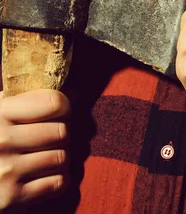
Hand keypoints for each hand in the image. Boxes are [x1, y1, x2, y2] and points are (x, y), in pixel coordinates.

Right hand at [0, 89, 70, 211]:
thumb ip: (27, 100)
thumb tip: (72, 92)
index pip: (54, 103)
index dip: (64, 106)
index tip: (61, 111)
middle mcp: (2, 141)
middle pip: (62, 131)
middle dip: (63, 134)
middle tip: (55, 137)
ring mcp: (7, 171)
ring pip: (62, 157)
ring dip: (61, 157)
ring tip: (50, 155)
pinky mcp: (11, 198)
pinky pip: (57, 182)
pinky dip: (59, 179)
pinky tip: (47, 174)